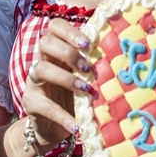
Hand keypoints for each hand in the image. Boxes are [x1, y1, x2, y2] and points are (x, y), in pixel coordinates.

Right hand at [21, 18, 93, 148]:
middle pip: (45, 42)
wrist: (54, 129)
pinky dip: (63, 116)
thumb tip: (125, 58)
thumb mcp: (85, 80)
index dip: (69, 31)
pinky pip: (45, 106)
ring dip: (66, 78)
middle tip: (87, 68)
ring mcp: (34, 82)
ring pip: (41, 69)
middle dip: (67, 52)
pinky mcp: (30, 103)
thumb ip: (95, 67)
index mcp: (57, 51)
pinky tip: (77, 126)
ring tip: (86, 90)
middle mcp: (42, 61)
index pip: (55, 27)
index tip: (87, 44)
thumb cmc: (75, 99)